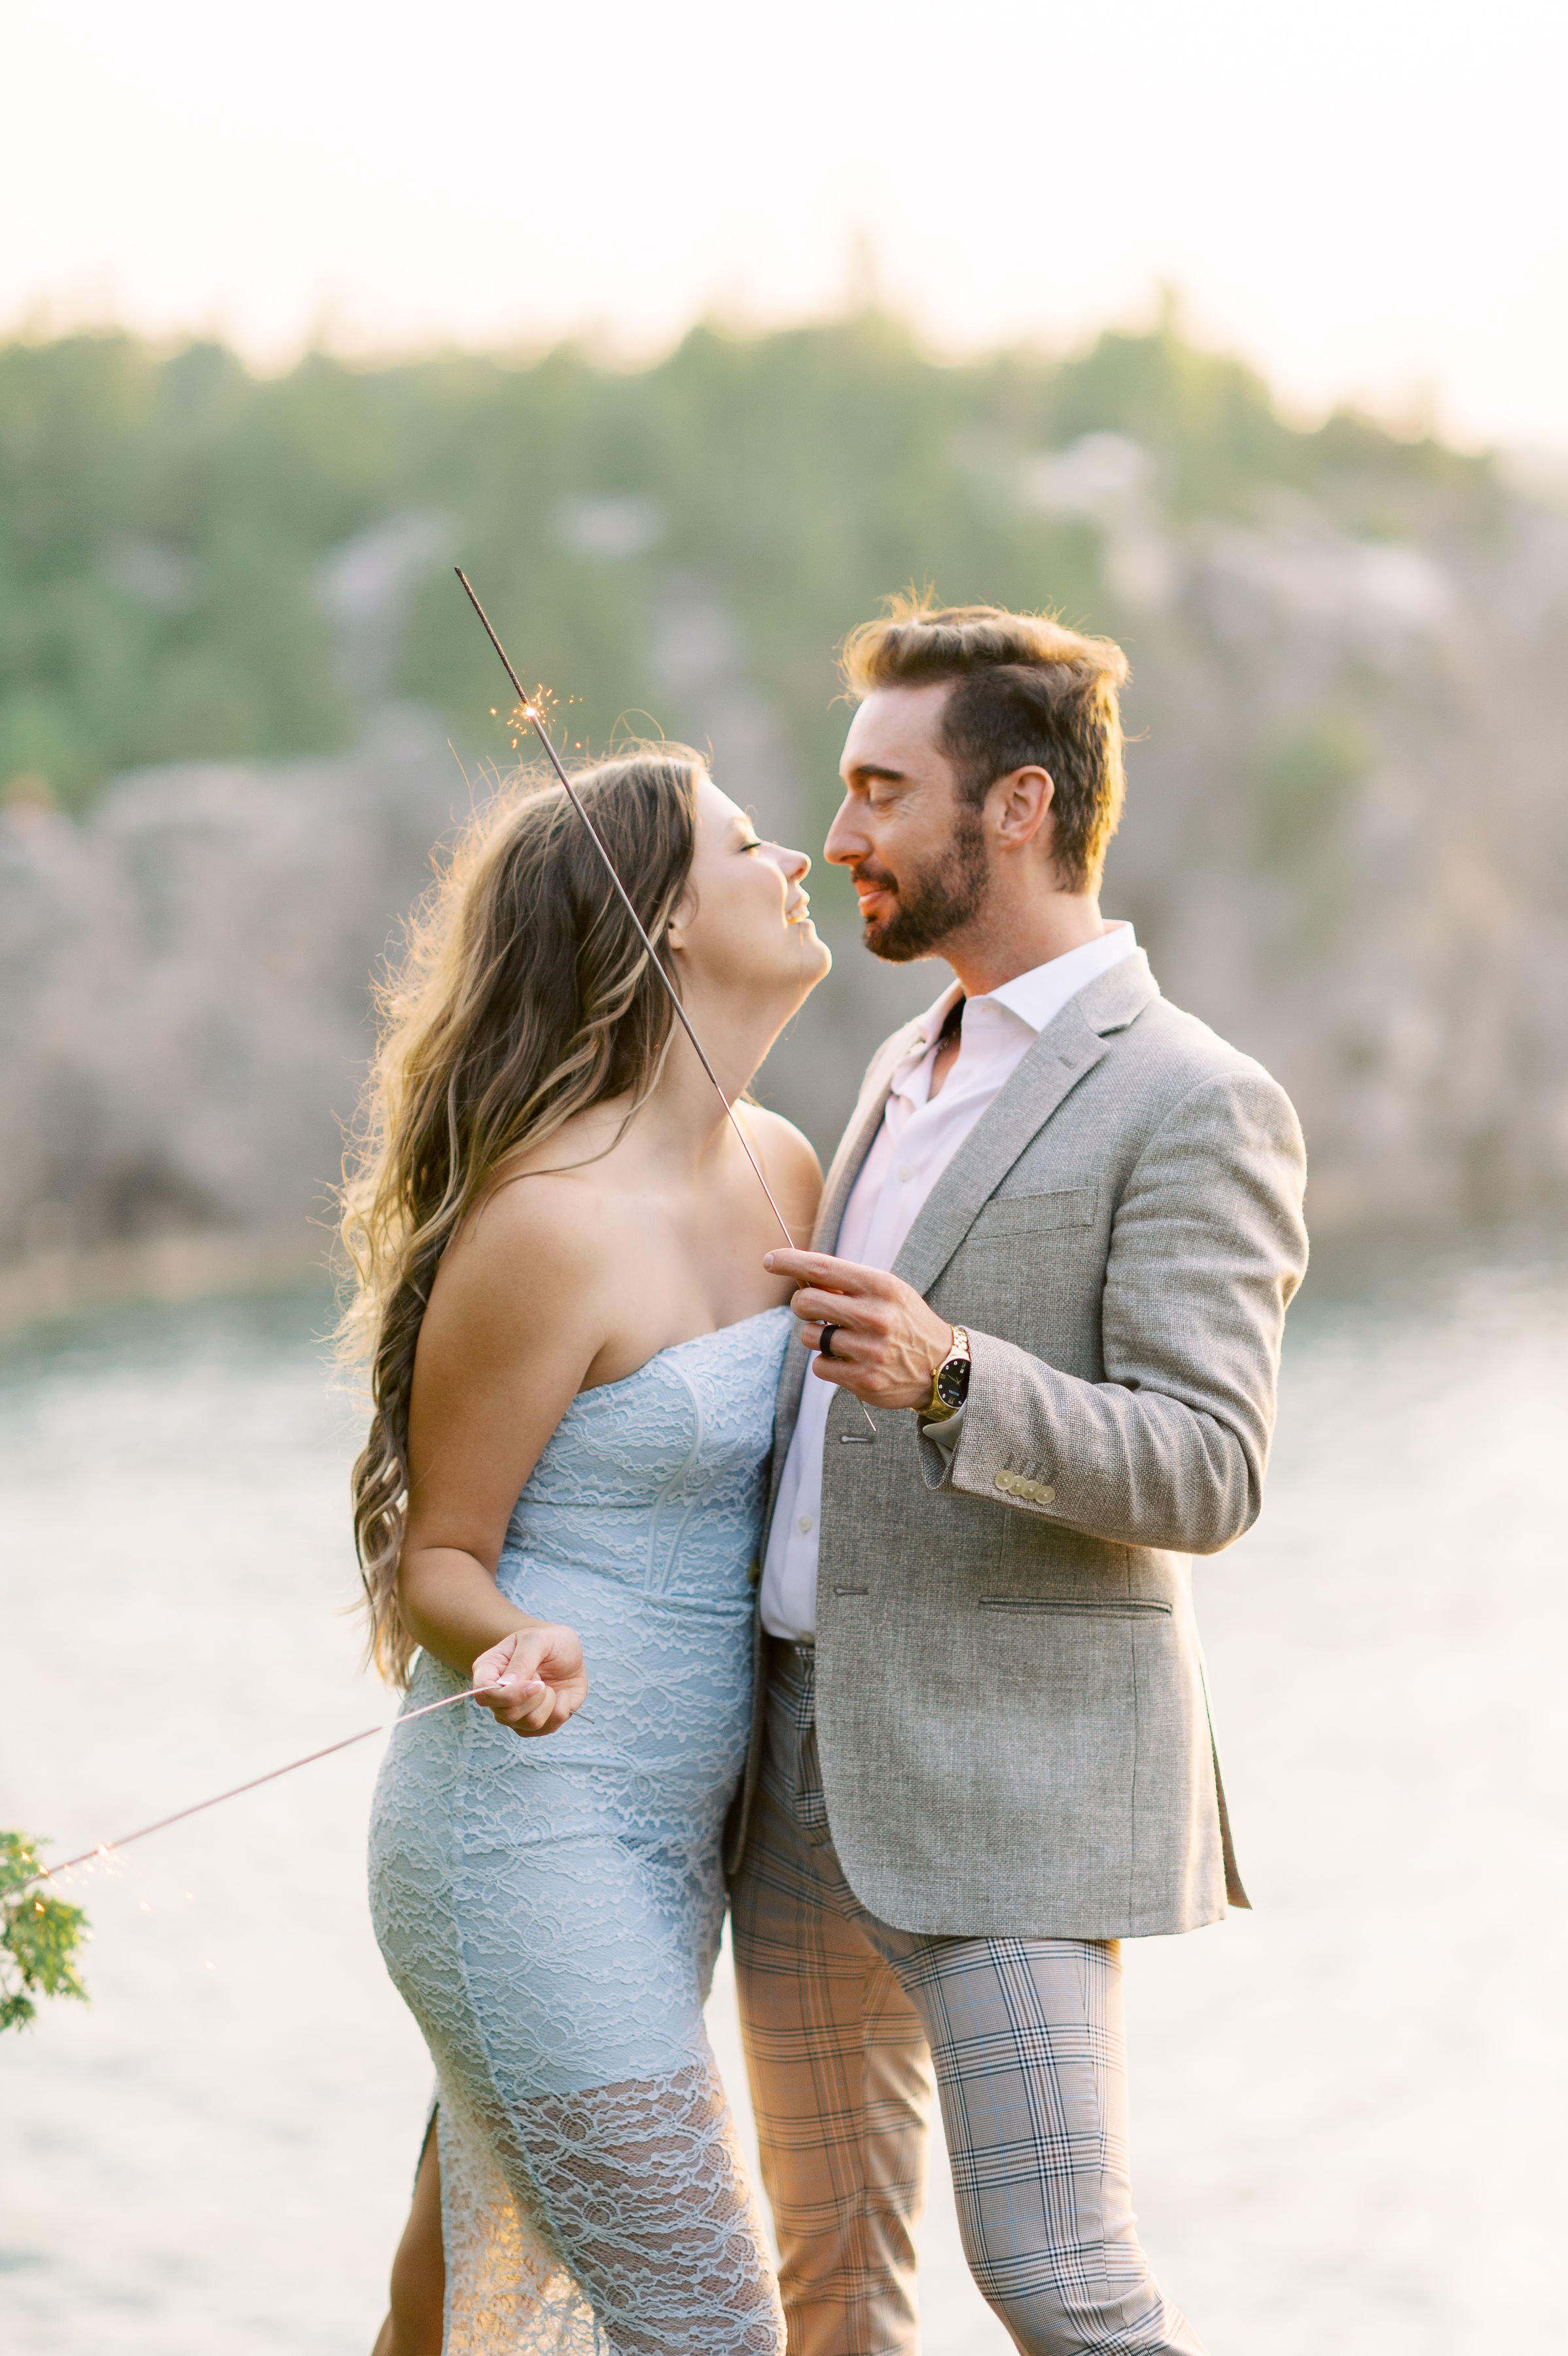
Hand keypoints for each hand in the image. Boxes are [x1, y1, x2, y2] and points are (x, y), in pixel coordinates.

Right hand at [471, 1624, 587, 1737]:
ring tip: (548, 1685)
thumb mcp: (537, 1640)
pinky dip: (561, 1708)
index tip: (536, 1684)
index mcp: (488, 1670)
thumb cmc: (550, 1642)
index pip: (483, 1693)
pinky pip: (548, 1728)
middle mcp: (497, 1696)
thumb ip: (522, 1660)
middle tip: (542, 1679)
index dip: (508, 1695)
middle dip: (534, 1697)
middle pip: (506, 1713)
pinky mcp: (534, 1723)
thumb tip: (506, 1684)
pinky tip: (560, 1694)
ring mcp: (515, 1712)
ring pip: (529, 1723)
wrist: (570, 1654)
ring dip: (548, 1702)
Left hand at [765, 1248, 953, 1411]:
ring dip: (819, 1337)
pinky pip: (819, 1366)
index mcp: (880, 1286)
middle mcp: (875, 1316)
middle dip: (803, 1305)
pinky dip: (828, 1363)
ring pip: (810, 1336)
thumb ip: (848, 1284)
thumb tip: (800, 1275)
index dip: (790, 1262)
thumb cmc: (905, 1322)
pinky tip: (850, 1361)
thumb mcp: (887, 1292)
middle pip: (806, 1302)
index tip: (770, 1261)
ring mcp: (869, 1349)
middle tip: (817, 1311)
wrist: (943, 1367)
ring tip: (844, 1340)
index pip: (822, 1268)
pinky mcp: (864, 1379)